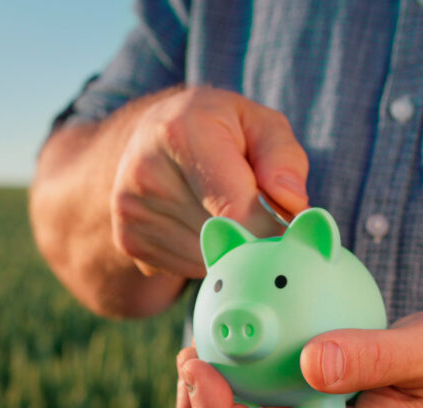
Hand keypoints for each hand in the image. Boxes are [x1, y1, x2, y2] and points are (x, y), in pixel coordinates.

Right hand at [110, 87, 308, 277]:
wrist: (150, 140)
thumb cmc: (217, 130)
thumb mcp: (259, 123)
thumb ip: (283, 158)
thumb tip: (292, 204)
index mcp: (181, 133)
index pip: (238, 209)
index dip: (275, 227)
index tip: (291, 226)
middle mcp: (147, 173)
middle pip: (225, 238)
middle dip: (255, 236)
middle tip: (262, 215)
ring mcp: (133, 212)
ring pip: (209, 259)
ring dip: (231, 247)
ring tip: (226, 211)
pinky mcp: (129, 242)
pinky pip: (189, 269)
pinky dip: (207, 255)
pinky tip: (201, 223)